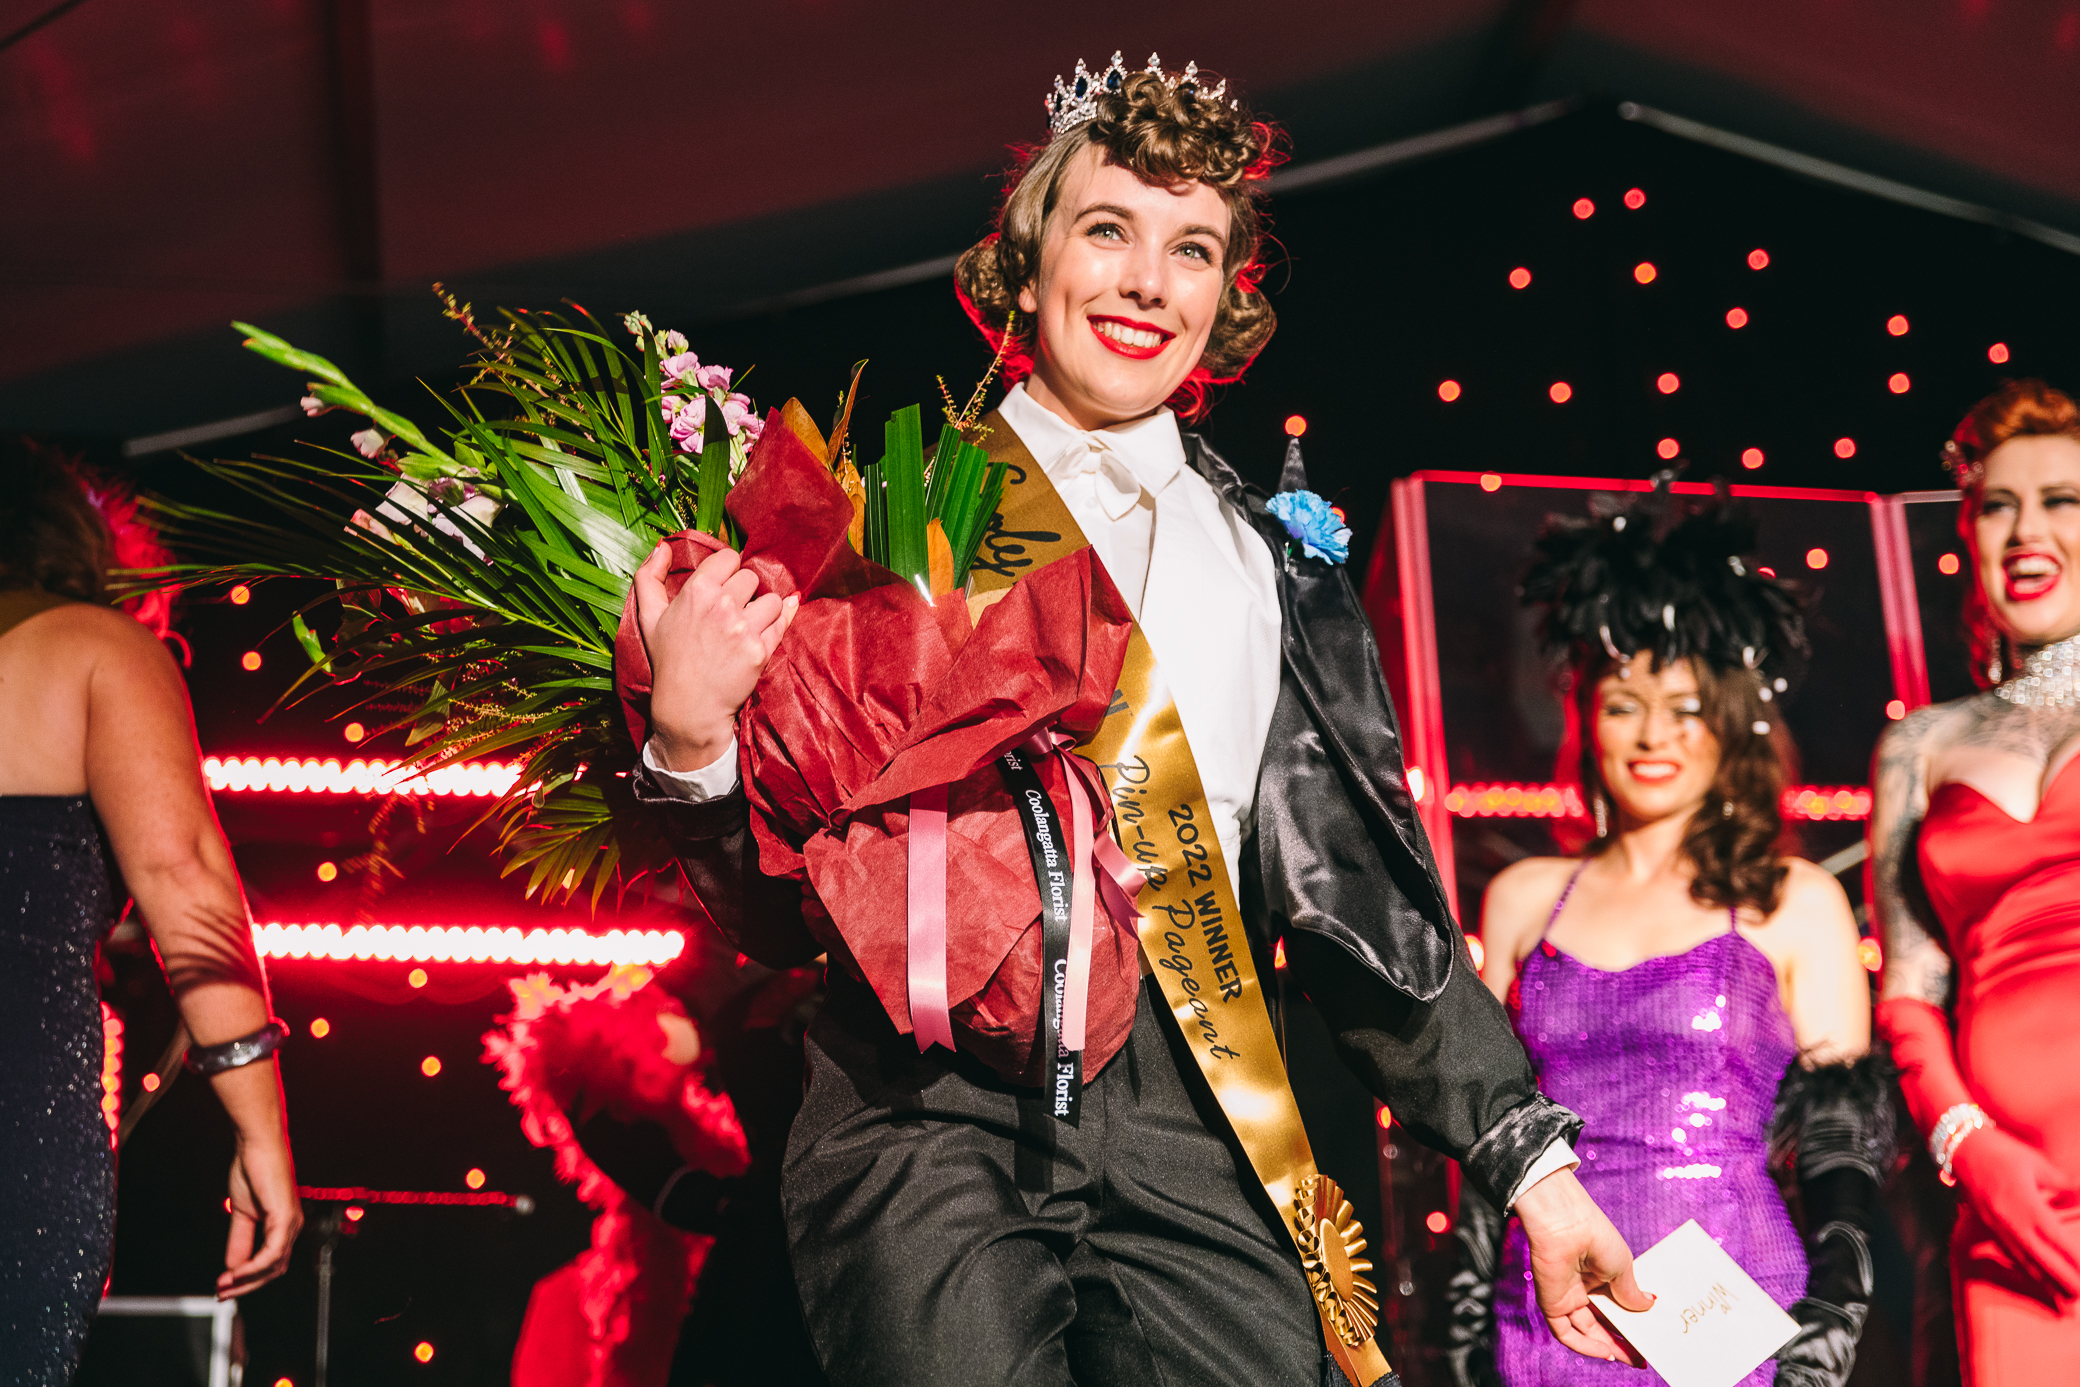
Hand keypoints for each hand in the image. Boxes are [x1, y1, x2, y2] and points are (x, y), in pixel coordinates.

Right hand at [219, 1130, 300, 1297]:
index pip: (270, 1263)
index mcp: (283, 1226)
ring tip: (224, 1286)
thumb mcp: (243, 1214)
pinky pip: (273, 1251)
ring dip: (248, 1279)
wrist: (257, 1146)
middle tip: (223, 1294)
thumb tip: (232, 1267)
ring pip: (274, 1265)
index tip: (225, 1288)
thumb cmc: (254, 1171)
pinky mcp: (285, 1217)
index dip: (248, 1279)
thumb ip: (239, 1240)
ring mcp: (291, 1222)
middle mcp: (291, 1227)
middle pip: (274, 1270)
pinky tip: (237, 1272)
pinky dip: (254, 1266)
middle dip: (247, 1285)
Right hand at [633, 542, 797, 770]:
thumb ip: (649, 577)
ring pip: (771, 599)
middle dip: (744, 592)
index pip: (730, 558)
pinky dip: (776, 626)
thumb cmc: (668, 660)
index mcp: (696, 591)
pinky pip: (781, 623)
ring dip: (763, 610)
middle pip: (751, 578)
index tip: (723, 587)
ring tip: (746, 626)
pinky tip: (763, 633)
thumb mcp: (648, 617)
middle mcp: (722, 605)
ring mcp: (744, 629)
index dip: (728, 571)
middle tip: (732, 612)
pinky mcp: (760, 650)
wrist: (688, 707)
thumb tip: (663, 546)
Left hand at [1514, 1168, 1651, 1364]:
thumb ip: (1631, 1293)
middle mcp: (1582, 1287)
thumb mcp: (1623, 1268)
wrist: (1566, 1224)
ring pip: (1585, 1331)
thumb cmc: (1596, 1236)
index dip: (1630, 1324)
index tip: (1649, 1338)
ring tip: (1632, 1359)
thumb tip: (1649, 1306)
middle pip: (1601, 1322)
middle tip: (1642, 1357)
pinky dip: (1584, 1346)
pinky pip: (1565, 1332)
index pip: (1614, 1307)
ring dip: (1607, 1347)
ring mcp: (1566, 1296)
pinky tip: (1606, 1353)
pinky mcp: (1551, 1303)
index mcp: (1599, 1274)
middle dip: (1621, 1342)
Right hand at [1951, 1124, 2079, 1300]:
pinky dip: (2026, 1270)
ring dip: (2044, 1281)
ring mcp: (1996, 1224)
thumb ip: (2061, 1184)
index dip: (2070, 1257)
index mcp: (2024, 1202)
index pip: (2053, 1237)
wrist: (1959, 1147)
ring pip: (2023, 1259)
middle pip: (2039, 1255)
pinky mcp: (1988, 1225)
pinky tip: (2037, 1280)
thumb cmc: (2002, 1150)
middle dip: (2061, 1279)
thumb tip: (2079, 1199)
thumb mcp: (2036, 1163)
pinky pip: (2009, 1252)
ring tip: (2063, 1300)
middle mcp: (2009, 1218)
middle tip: (2079, 1297)